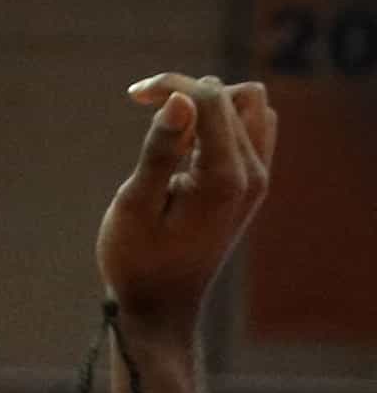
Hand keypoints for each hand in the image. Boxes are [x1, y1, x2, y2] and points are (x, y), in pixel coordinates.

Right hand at [102, 73, 274, 336]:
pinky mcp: (252, 184)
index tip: (134, 95)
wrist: (161, 306)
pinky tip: (187, 145)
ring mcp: (258, 179)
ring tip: (170, 132)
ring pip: (251, 108)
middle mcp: (253, 174)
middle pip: (235, 96)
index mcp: (225, 178)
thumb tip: (178, 99)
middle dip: (189, 92)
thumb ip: (159, 151)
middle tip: (146, 111)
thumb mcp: (135, 205)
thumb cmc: (137, 261)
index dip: (173, 85)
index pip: (212, 100)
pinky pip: (251, 129)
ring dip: (210, 105)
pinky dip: (220, 123)